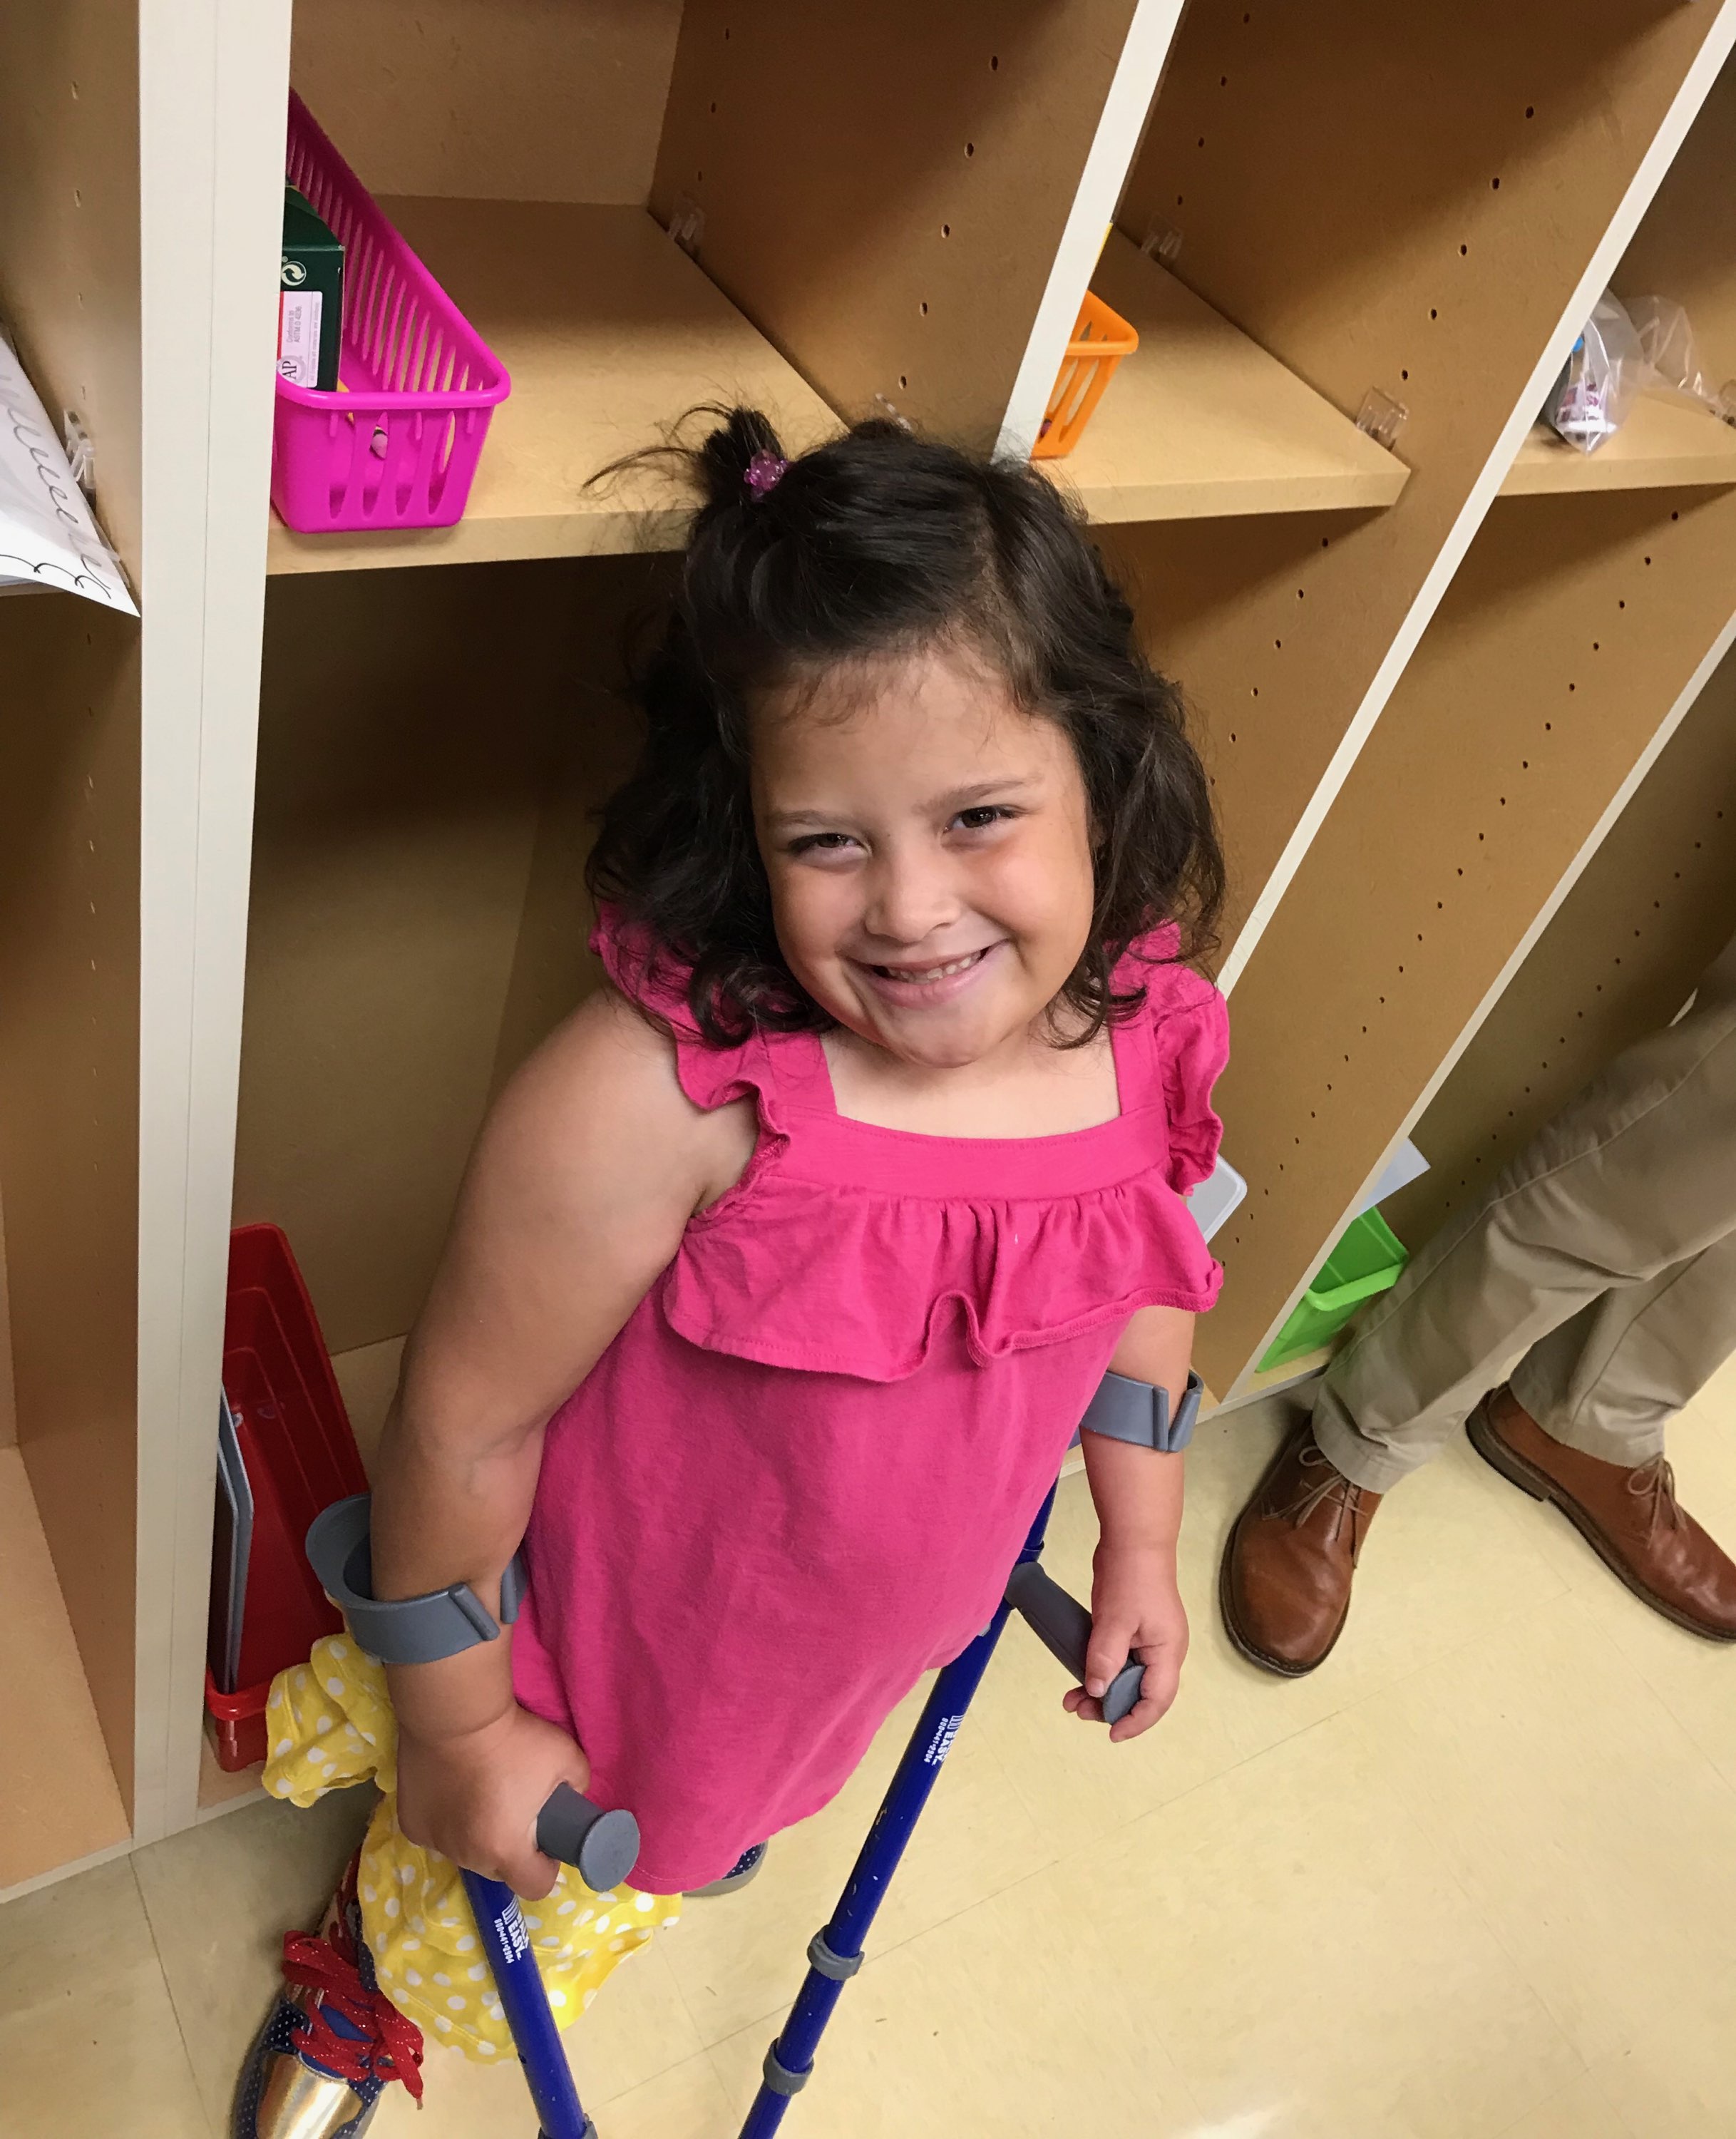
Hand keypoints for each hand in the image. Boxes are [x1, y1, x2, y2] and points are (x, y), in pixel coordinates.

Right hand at [395, 1701, 591, 1898]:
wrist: (456, 1714)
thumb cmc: (514, 1740)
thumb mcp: (568, 1758)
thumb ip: (578, 1784)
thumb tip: (573, 1794)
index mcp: (507, 1851)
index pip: (536, 1886)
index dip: (546, 1866)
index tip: (546, 1839)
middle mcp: (469, 1857)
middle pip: (498, 1867)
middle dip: (511, 1847)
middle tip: (516, 1806)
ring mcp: (435, 1843)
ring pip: (466, 1849)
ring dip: (477, 1832)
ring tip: (481, 1789)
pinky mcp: (411, 1825)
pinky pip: (438, 1831)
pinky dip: (447, 1816)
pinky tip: (452, 1785)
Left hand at [1061, 1539, 1188, 1742]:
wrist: (1134, 1538)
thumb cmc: (1130, 1578)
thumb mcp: (1115, 1621)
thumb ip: (1105, 1658)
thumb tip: (1096, 1691)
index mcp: (1167, 1653)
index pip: (1156, 1701)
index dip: (1134, 1721)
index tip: (1110, 1733)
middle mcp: (1163, 1651)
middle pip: (1141, 1694)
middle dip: (1111, 1708)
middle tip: (1077, 1709)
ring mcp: (1149, 1640)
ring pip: (1128, 1678)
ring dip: (1102, 1690)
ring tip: (1072, 1699)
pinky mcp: (1134, 1629)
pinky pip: (1120, 1661)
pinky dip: (1102, 1671)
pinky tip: (1081, 1674)